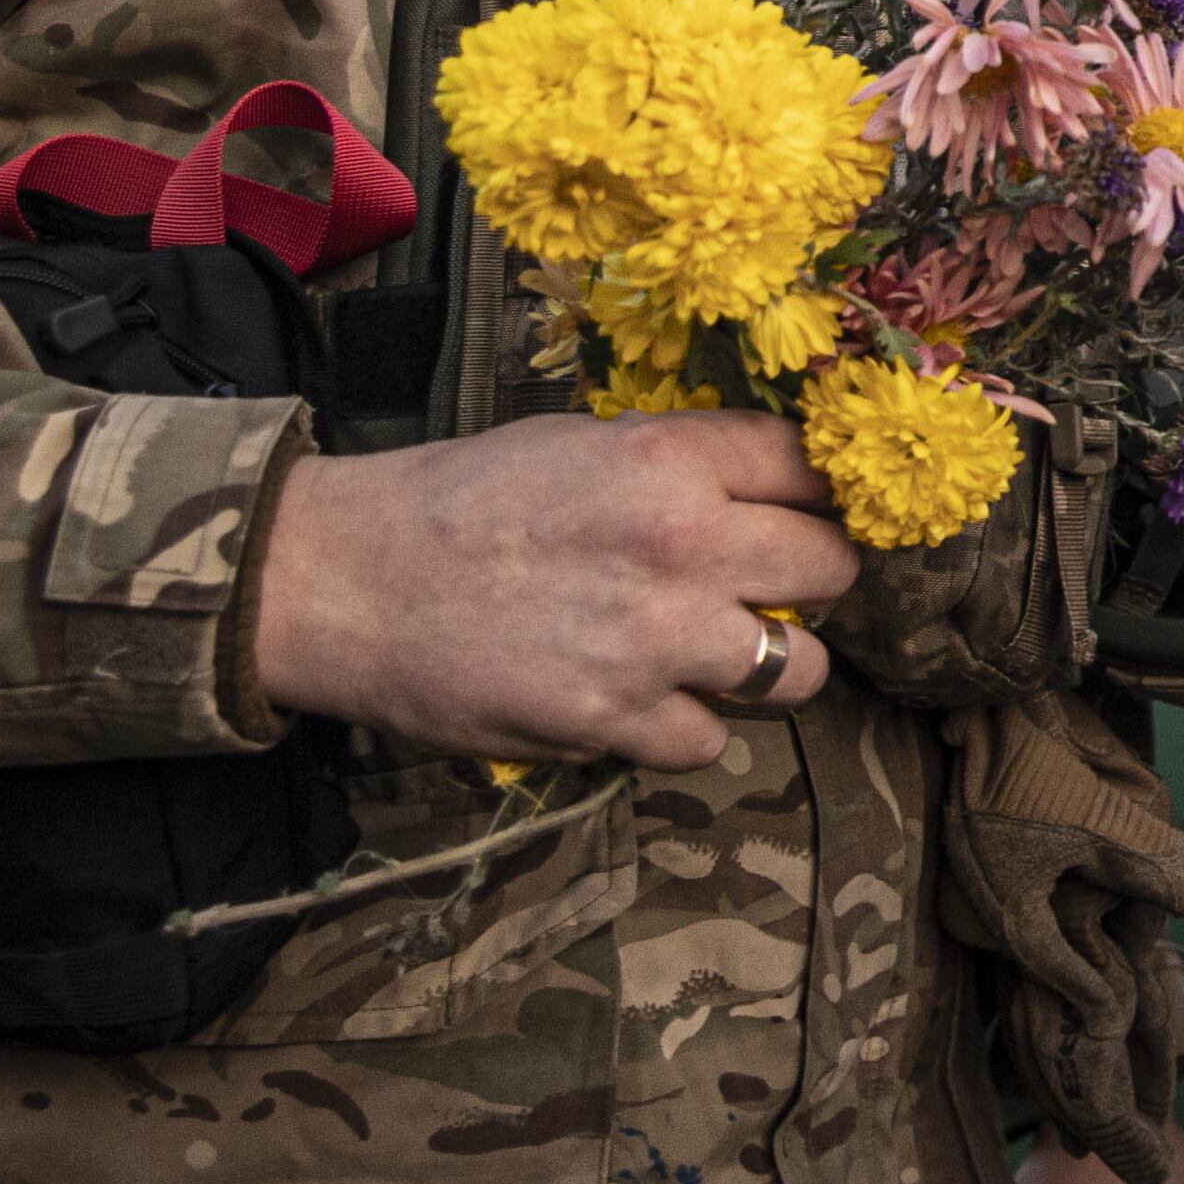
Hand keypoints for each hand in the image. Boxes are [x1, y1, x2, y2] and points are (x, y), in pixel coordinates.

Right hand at [254, 410, 857, 769]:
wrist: (350, 581)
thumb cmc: (460, 501)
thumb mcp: (581, 442)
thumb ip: (682, 463)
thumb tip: (764, 491)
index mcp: (671, 461)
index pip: (812, 467)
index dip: (819, 491)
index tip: (808, 508)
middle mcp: (683, 547)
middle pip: (833, 568)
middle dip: (810, 578)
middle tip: (770, 585)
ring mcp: (655, 642)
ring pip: (798, 670)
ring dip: (769, 665)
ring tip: (723, 654)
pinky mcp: (613, 722)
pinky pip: (711, 741)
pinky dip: (687, 728)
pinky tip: (648, 701)